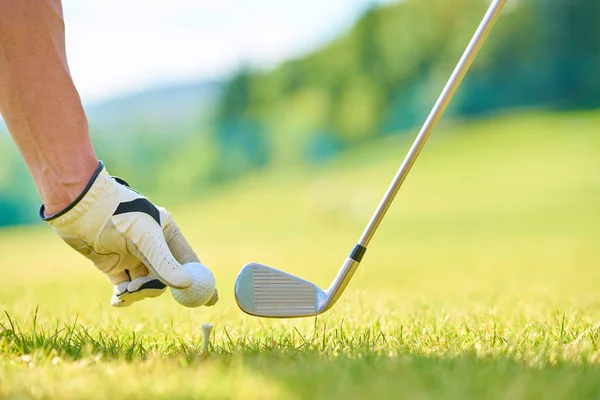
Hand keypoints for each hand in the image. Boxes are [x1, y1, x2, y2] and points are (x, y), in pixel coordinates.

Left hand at [40, 161, 218, 306]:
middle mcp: (152, 246)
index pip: (189, 261)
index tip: (210, 300)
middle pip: (165, 277)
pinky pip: (125, 288)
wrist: (80, 208)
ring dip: (137, 292)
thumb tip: (186, 284)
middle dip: (155, 287)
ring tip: (124, 290)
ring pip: (145, 284)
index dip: (200, 281)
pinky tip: (118, 300)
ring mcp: (133, 256)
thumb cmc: (118, 214)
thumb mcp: (145, 238)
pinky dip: (123, 296)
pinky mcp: (113, 265)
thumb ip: (164, 262)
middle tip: (141, 291)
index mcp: (166, 232)